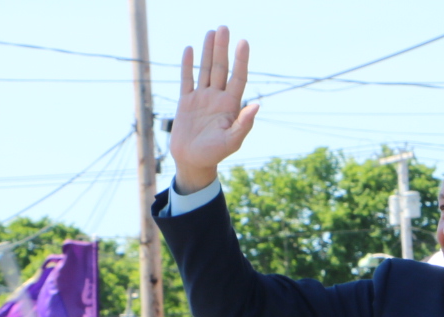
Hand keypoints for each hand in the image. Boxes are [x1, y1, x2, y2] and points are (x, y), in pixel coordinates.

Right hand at [171, 28, 260, 195]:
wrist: (193, 162)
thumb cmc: (215, 154)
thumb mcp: (232, 141)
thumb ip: (244, 123)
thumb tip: (257, 105)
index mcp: (230, 105)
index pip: (238, 77)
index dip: (241, 60)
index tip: (243, 42)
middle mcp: (217, 98)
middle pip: (221, 68)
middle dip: (222, 49)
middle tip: (224, 28)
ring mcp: (202, 98)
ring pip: (205, 70)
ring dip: (207, 51)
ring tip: (211, 32)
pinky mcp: (186, 102)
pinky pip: (187, 79)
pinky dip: (188, 65)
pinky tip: (190, 49)